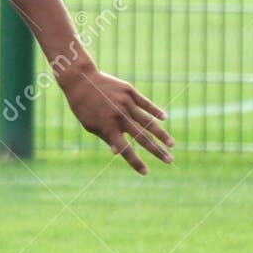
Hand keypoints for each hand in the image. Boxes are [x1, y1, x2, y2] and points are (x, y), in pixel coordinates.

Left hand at [58, 65, 173, 173]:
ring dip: (161, 134)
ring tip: (172, 144)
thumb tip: (117, 153)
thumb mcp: (90, 126)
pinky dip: (155, 111)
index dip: (135, 162)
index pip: (125, 150)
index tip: (146, 172)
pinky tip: (164, 118)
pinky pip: (146, 103)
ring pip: (148, 121)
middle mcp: (119, 116)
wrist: (81, 80)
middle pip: (142, 138)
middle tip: (169, 161)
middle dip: (157, 151)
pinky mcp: (129, 91)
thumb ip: (106, 137)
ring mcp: (126, 103)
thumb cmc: (83, 107)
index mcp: (108, 128)